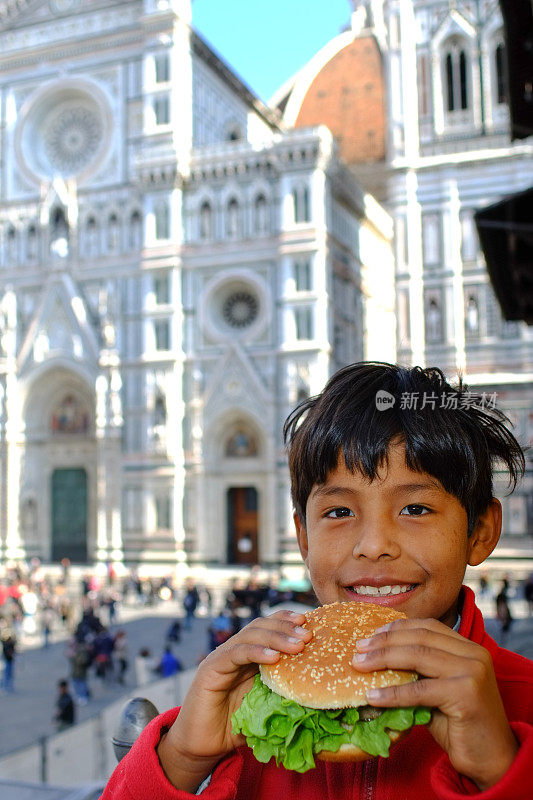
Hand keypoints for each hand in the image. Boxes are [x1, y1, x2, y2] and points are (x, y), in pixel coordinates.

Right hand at [157, 609, 311, 791]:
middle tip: (307, 635)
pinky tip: (273, 657)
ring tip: (297, 645)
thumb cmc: (235, 728)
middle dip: (286, 628)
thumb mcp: (266, 706)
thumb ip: (282, 693)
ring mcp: (222, 657)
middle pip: (261, 626)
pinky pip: (235, 653)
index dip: (287, 621)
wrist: (202, 746)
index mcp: (249, 657)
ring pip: (250, 635)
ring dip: (276, 637)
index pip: (268, 628)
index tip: (309, 622)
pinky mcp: (211, 668)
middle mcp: (235, 651)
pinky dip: (256, 652)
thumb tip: (315, 690)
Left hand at [352, 618, 517, 790]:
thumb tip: (376, 659)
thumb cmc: (461, 724)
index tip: (371, 635)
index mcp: (468, 647)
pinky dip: (392, 693)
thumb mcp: (438, 689)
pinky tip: (373, 696)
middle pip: (419, 638)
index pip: (427, 626)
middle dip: (384, 642)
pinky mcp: (466, 694)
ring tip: (359, 666)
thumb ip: (418, 672)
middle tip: (358, 649)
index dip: (396, 628)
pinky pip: (419, 690)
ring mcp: (472, 672)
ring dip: (382, 660)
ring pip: (417, 657)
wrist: (492, 759)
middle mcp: (473, 654)